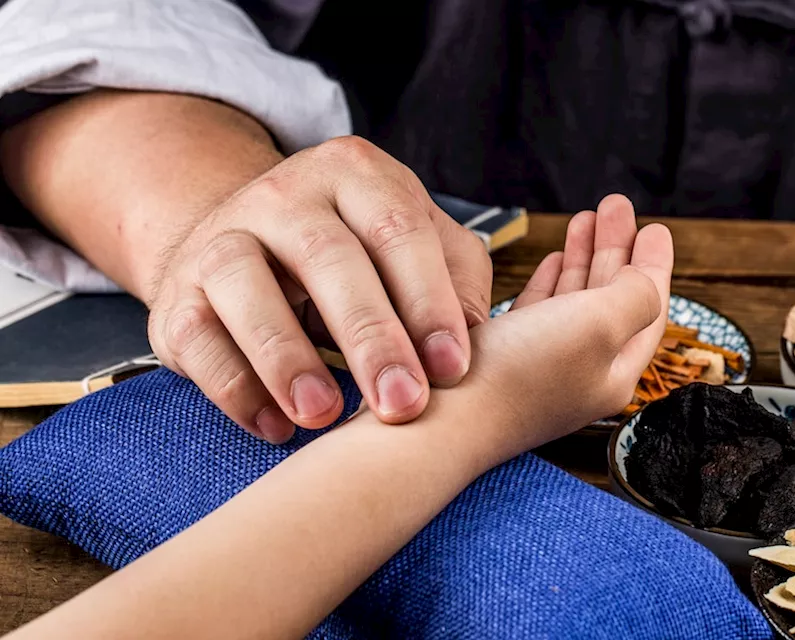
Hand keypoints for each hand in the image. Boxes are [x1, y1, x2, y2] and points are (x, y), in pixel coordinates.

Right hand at [146, 136, 491, 441]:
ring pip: (246, 286)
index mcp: (357, 174)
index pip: (398, 230)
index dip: (428, 301)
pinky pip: (197, 337)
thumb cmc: (358, 256)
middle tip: (403, 404)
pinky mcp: (177, 294)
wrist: (247, 243)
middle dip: (370, 338)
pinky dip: (234, 386)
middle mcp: (285, 195)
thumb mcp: (415, 250)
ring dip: (287, 357)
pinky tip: (275, 425)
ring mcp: (223, 238)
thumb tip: (471, 350)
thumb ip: (455, 285)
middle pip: (329, 257)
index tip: (453, 368)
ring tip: (325, 416)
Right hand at [465, 194, 672, 455]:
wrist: (435, 421)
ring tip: (585, 218)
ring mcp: (541, 370)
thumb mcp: (597, 324)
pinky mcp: (502, 364)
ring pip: (576, 302)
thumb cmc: (516, 375)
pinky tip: (553, 260)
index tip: (656, 226)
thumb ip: (634, 296)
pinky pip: (540, 313)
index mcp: (614, 372)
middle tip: (615, 206)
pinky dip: (551, 281)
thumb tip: (646, 281)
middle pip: (613, 301)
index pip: (647, 309)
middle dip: (617, 249)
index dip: (653, 264)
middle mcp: (581, 375)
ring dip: (584, 257)